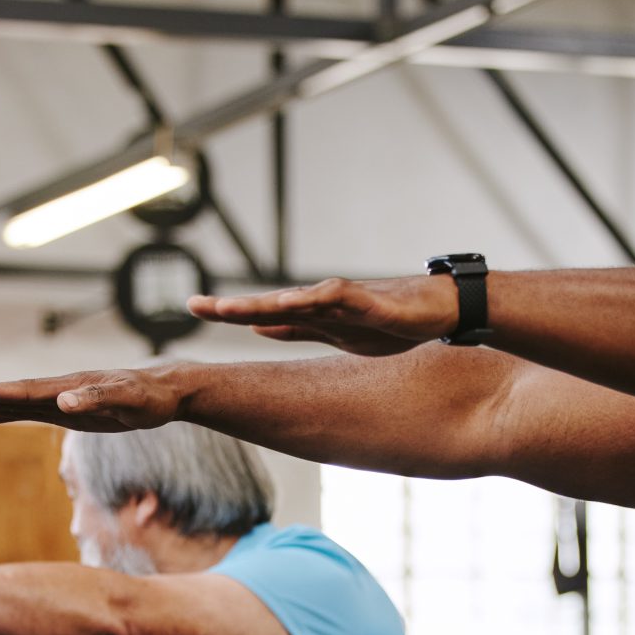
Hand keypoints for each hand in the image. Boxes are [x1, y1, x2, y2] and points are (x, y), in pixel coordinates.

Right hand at [0, 367, 184, 430]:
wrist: (169, 390)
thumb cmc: (153, 397)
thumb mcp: (130, 400)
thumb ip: (97, 399)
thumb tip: (62, 401)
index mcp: (70, 387)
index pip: (24, 390)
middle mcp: (61, 390)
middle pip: (12, 392)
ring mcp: (64, 399)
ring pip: (17, 400)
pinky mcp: (71, 411)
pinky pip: (31, 410)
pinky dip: (7, 412)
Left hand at [187, 274, 459, 355]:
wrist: (441, 310)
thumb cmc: (391, 320)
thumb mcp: (336, 335)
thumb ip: (297, 329)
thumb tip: (258, 326)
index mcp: (313, 314)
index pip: (261, 313)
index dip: (228, 311)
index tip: (193, 308)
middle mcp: (323, 302)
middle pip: (269, 303)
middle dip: (233, 306)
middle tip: (195, 306)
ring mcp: (347, 300)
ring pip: (297, 299)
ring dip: (264, 302)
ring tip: (232, 309)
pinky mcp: (373, 302)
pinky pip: (340, 299)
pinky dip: (315, 300)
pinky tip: (292, 302)